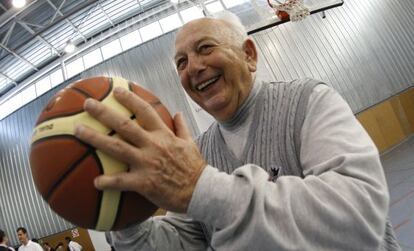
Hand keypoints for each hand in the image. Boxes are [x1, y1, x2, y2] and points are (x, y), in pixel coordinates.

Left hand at [74, 87, 205, 212]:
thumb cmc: (195, 167)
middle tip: (87, 104)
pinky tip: (95, 182)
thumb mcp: (190, 143)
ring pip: (116, 148)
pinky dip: (107, 181)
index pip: (145, 111)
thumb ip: (182, 127)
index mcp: (164, 134)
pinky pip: (121, 182)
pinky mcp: (144, 183)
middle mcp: (153, 145)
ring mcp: (147, 163)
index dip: (130, 99)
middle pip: (124, 125)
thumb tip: (178, 112)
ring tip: (77, 130)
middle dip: (104, 112)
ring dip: (95, 138)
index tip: (117, 90)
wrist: (201, 190)